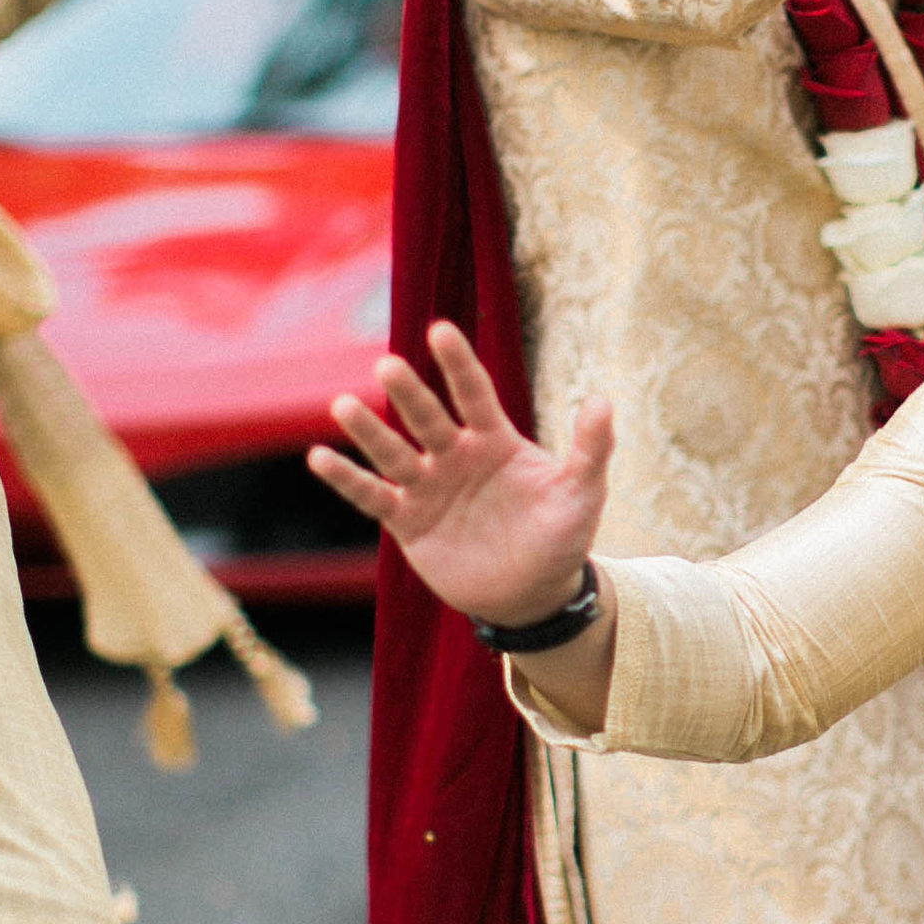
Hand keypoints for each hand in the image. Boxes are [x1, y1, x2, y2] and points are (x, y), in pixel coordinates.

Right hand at [311, 322, 614, 624]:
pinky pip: (372, 497)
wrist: (533, 593)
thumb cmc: (560, 536)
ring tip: (343, 405)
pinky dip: (347, 479)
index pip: (474, 393)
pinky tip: (320, 457)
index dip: (458, 364)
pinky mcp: (408, 521)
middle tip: (387, 365)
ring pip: (393, 452)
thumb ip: (592, 448)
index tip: (439, 330)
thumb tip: (603, 399)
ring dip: (369, 431)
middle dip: (409, 394)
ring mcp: (428, 487)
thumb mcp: (582, 493)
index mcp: (495, 440)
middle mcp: (456, 455)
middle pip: (428, 418)